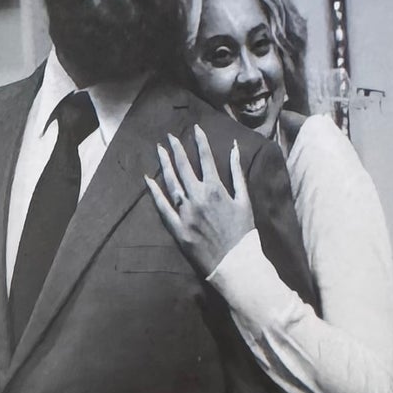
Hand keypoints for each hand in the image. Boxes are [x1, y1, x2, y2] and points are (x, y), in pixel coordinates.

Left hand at [145, 127, 255, 276]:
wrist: (236, 263)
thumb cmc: (243, 232)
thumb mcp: (245, 200)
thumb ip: (237, 173)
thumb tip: (235, 148)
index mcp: (216, 189)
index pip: (206, 158)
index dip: (200, 141)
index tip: (195, 129)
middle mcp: (198, 197)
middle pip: (184, 167)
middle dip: (177, 149)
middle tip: (169, 136)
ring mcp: (186, 213)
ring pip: (171, 182)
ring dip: (165, 164)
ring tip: (159, 151)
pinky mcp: (177, 228)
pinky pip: (162, 207)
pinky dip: (154, 192)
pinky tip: (148, 180)